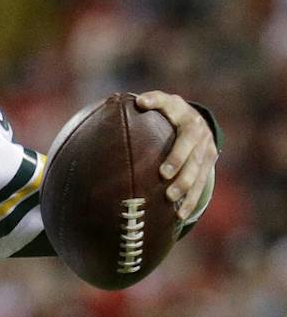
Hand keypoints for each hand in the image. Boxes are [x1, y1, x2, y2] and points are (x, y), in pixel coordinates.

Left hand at [132, 91, 216, 222]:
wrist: (196, 121)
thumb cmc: (163, 117)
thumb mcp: (154, 109)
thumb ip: (135, 110)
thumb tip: (107, 108)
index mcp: (177, 109)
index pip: (167, 102)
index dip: (156, 101)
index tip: (142, 103)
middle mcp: (195, 125)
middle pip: (189, 142)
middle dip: (178, 158)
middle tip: (163, 174)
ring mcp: (205, 144)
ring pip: (198, 166)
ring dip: (185, 183)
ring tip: (170, 197)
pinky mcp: (209, 160)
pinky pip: (201, 183)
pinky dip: (191, 200)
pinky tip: (180, 215)